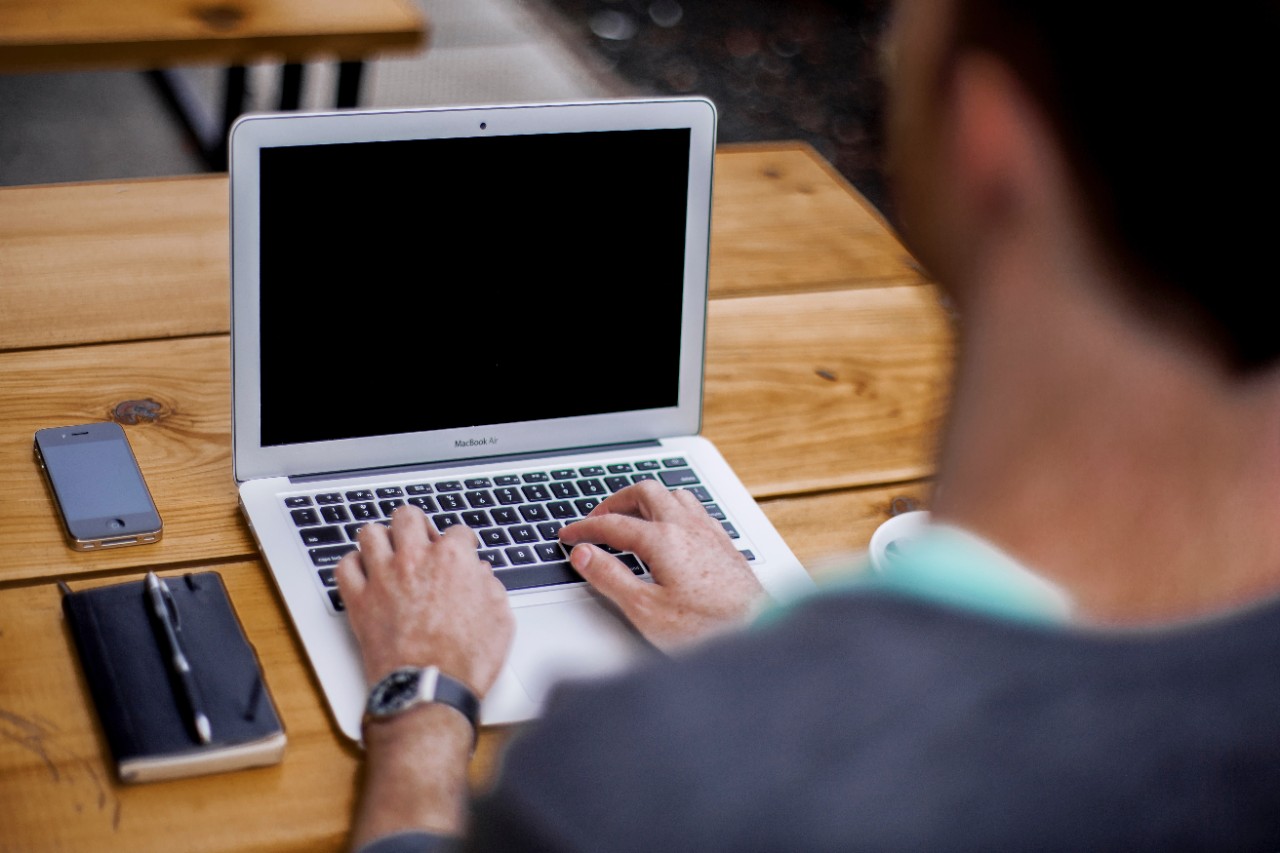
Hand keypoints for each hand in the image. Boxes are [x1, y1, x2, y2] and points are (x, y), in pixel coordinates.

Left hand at [336, 506, 513, 697]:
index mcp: (453, 559)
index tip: (461, 553)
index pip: (457, 531)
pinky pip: (344, 567)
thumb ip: (490, 587)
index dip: (462, 543)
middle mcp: (415, 559)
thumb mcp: (500, 619)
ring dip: (381, 539)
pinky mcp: (359, 601)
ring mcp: (383, 578)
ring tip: (389, 552)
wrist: (429, 689)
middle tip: (421, 541)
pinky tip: (364, 574)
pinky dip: (352, 566)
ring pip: (370, 533)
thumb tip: (481, 575)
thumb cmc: (466, 660)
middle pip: (408, 516)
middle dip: (417, 525)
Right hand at [558, 480, 765, 651]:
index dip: (585, 528)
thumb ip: (610, 577)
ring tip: (631, 516)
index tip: (569, 535)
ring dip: (647, 500)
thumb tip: (584, 554)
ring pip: (673, 495)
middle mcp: (687, 527)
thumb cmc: (706, 628)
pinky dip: (672, 509)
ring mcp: (709, 532)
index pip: (613, 524)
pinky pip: (694, 509)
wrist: (758, 632)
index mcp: (663, 539)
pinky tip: (672, 528)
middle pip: (645, 492)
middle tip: (597, 518)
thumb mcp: (645, 609)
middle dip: (616, 501)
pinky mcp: (723, 543)